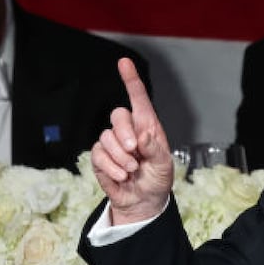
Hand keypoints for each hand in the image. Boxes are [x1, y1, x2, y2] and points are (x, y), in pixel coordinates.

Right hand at [91, 57, 172, 224]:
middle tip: (133, 151)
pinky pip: (98, 154)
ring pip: (106, 136)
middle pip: (118, 115)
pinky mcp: (101, 157)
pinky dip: (110, 167)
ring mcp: (113, 143)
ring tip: (131, 170)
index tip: (124, 63)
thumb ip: (155, 149)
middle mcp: (129, 130)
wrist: (144, 201)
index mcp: (147, 126)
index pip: (138, 99)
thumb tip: (143, 134)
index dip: (131, 80)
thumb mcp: (164, 166)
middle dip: (124, 133)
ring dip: (119, 156)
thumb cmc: (157, 179)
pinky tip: (122, 176)